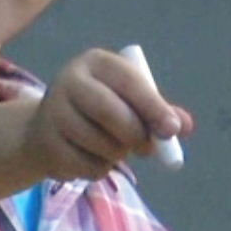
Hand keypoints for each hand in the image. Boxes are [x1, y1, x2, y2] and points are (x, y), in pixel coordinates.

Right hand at [22, 48, 193, 180]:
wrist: (46, 130)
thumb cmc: (99, 110)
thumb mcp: (129, 101)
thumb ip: (157, 110)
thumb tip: (184, 125)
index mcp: (96, 62)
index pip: (128, 81)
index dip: (153, 106)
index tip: (172, 130)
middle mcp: (69, 80)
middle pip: (109, 111)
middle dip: (135, 135)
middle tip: (148, 149)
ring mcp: (53, 112)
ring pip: (100, 143)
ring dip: (117, 155)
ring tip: (115, 148)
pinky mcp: (46, 143)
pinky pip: (87, 165)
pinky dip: (100, 168)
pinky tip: (92, 158)